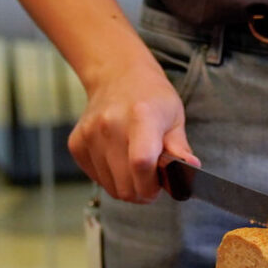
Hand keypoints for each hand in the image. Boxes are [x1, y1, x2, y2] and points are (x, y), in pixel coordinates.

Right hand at [68, 62, 196, 202]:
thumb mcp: (174, 117)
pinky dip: (110, 177)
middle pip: (125, 186)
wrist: (117, 76)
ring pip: (111, 188)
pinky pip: (97, 179)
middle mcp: (110, 124)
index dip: (151, 186)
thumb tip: (190, 169)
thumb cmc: (151, 98)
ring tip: (135, 164)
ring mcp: (90, 135)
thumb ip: (180, 148)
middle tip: (150, 177)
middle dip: (142, 191)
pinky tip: (118, 159)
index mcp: (141, 116)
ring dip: (126, 185)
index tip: (158, 186)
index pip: (141, 163)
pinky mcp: (76, 144)